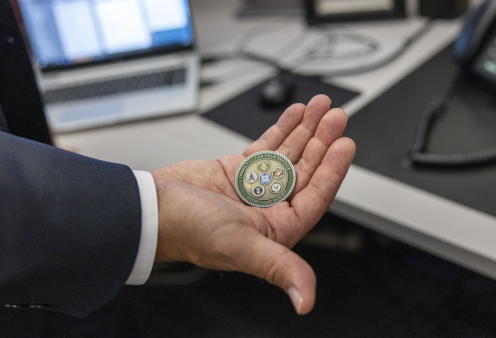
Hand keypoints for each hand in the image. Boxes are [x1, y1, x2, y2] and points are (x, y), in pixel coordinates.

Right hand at [151, 95, 355, 313]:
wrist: (151, 208)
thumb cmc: (189, 233)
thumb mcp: (241, 246)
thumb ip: (278, 268)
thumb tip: (306, 302)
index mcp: (276, 229)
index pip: (314, 196)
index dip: (332, 170)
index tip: (344, 144)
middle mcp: (269, 207)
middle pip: (306, 169)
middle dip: (322, 141)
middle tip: (336, 117)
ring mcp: (255, 185)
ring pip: (289, 153)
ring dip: (306, 130)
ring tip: (320, 106)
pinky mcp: (238, 169)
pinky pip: (267, 145)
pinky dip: (282, 129)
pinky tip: (296, 115)